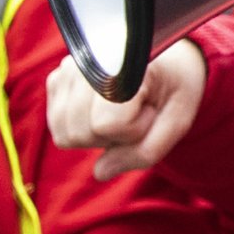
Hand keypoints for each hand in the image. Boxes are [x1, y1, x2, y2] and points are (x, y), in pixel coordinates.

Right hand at [46, 41, 204, 179]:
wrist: (169, 60)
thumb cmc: (175, 89)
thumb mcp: (178, 122)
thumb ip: (145, 152)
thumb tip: (100, 172)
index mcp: (124, 64)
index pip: (106, 124)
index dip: (134, 131)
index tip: (152, 110)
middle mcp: (87, 60)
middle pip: (80, 133)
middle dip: (113, 136)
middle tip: (136, 112)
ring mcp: (68, 69)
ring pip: (65, 134)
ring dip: (95, 134)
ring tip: (120, 111)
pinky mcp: (56, 80)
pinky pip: (57, 128)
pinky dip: (81, 129)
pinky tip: (101, 110)